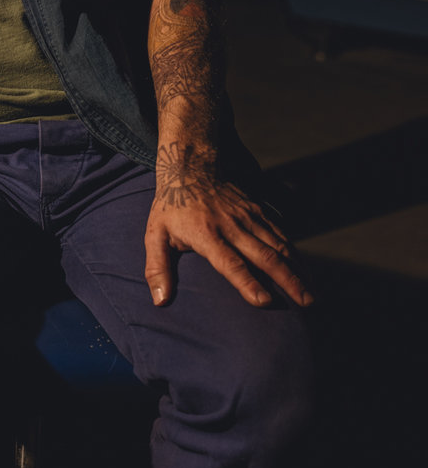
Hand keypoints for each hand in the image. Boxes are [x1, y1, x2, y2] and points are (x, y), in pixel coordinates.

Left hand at [144, 141, 312, 308]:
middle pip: (265, 256)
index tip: (266, 302)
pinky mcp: (258, 210)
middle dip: (288, 281)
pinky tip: (306, 270)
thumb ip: (157, 268)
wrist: (190, 163)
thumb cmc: (170, 205)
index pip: (230, 262)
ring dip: (298, 270)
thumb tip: (160, 302)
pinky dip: (296, 253)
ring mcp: (248, 216)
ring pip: (279, 245)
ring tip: (313, 294)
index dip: (247, 282)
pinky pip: (281, 232)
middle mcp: (231, 226)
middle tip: (307, 303)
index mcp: (206, 234)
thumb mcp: (155, 233)